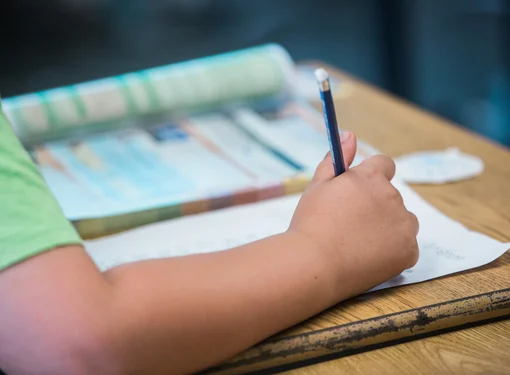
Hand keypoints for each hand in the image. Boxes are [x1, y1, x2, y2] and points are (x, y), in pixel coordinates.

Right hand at [288, 131, 418, 297]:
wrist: (314, 264)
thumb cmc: (311, 223)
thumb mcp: (317, 186)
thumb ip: (336, 158)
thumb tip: (350, 135)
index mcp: (371, 177)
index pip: (385, 165)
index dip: (371, 178)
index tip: (358, 193)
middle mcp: (392, 197)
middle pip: (391, 195)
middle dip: (376, 205)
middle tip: (349, 224)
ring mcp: (404, 225)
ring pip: (402, 220)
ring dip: (388, 226)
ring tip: (359, 242)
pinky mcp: (409, 251)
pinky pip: (406, 245)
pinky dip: (393, 250)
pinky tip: (369, 256)